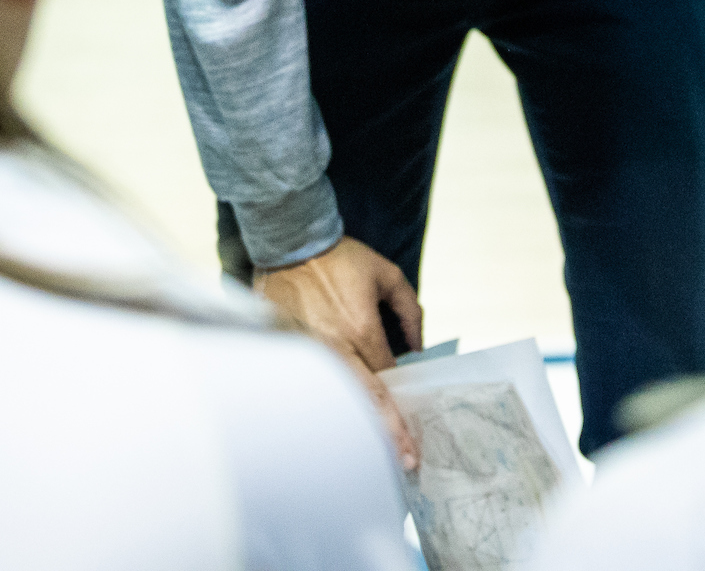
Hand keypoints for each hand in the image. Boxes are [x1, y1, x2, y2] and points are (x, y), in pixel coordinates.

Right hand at [256, 236, 424, 469]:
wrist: (290, 243)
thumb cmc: (339, 258)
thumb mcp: (386, 273)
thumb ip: (409, 309)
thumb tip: (417, 346)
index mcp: (361, 329)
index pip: (388, 378)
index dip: (401, 404)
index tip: (414, 430)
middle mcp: (335, 347)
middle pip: (366, 399)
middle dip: (388, 432)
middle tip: (407, 462)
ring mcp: (308, 350)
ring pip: (335, 397)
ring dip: (353, 425)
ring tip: (369, 456)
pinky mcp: (288, 347)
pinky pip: (307, 384)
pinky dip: (320, 404)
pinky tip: (328, 425)